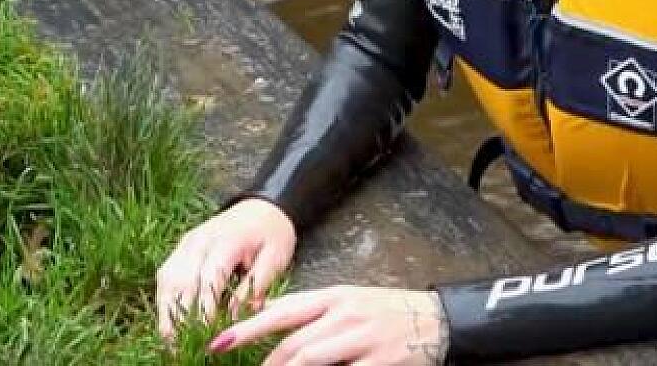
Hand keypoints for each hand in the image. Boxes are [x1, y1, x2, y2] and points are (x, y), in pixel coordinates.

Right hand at [155, 197, 297, 338]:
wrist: (264, 207)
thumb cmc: (272, 233)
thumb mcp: (275, 259)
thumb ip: (256, 287)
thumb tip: (237, 316)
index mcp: (227, 241)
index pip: (209, 279)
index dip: (204, 309)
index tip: (204, 334)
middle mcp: (200, 240)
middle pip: (180, 282)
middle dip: (177, 317)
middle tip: (177, 347)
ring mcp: (187, 243)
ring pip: (167, 280)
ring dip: (165, 311)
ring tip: (169, 340)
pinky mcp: (181, 249)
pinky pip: (167, 276)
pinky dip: (165, 300)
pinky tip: (168, 321)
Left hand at [208, 286, 448, 365]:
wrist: (437, 321)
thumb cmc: (385, 312)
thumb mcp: (348, 301)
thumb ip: (313, 312)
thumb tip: (266, 318)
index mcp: (336, 297)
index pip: (284, 311)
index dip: (249, 327)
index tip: (219, 342)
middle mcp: (347, 315)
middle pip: (294, 344)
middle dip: (263, 365)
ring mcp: (364, 340)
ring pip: (311, 361)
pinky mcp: (379, 363)